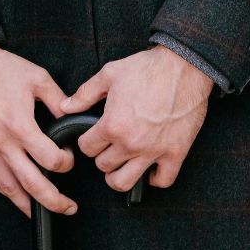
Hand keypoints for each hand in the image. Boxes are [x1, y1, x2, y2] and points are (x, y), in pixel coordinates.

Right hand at [0, 42, 76, 217]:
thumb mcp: (37, 78)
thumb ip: (58, 100)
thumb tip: (72, 117)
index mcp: (20, 125)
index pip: (50, 159)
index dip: (66, 163)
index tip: (69, 158)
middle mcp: (2, 142)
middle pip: (31, 184)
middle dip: (53, 201)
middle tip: (68, 208)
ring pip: (8, 187)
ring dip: (27, 204)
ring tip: (41, 211)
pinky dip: (4, 190)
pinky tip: (14, 194)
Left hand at [61, 46, 211, 192]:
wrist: (184, 67)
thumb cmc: (148, 68)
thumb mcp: (109, 74)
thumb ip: (84, 94)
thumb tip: (65, 107)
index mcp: (112, 125)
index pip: (86, 148)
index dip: (87, 141)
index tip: (93, 136)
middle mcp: (131, 143)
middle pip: (103, 166)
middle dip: (102, 156)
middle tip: (107, 146)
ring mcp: (154, 151)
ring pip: (125, 182)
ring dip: (119, 175)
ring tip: (121, 164)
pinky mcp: (176, 153)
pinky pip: (163, 181)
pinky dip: (154, 179)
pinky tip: (150, 168)